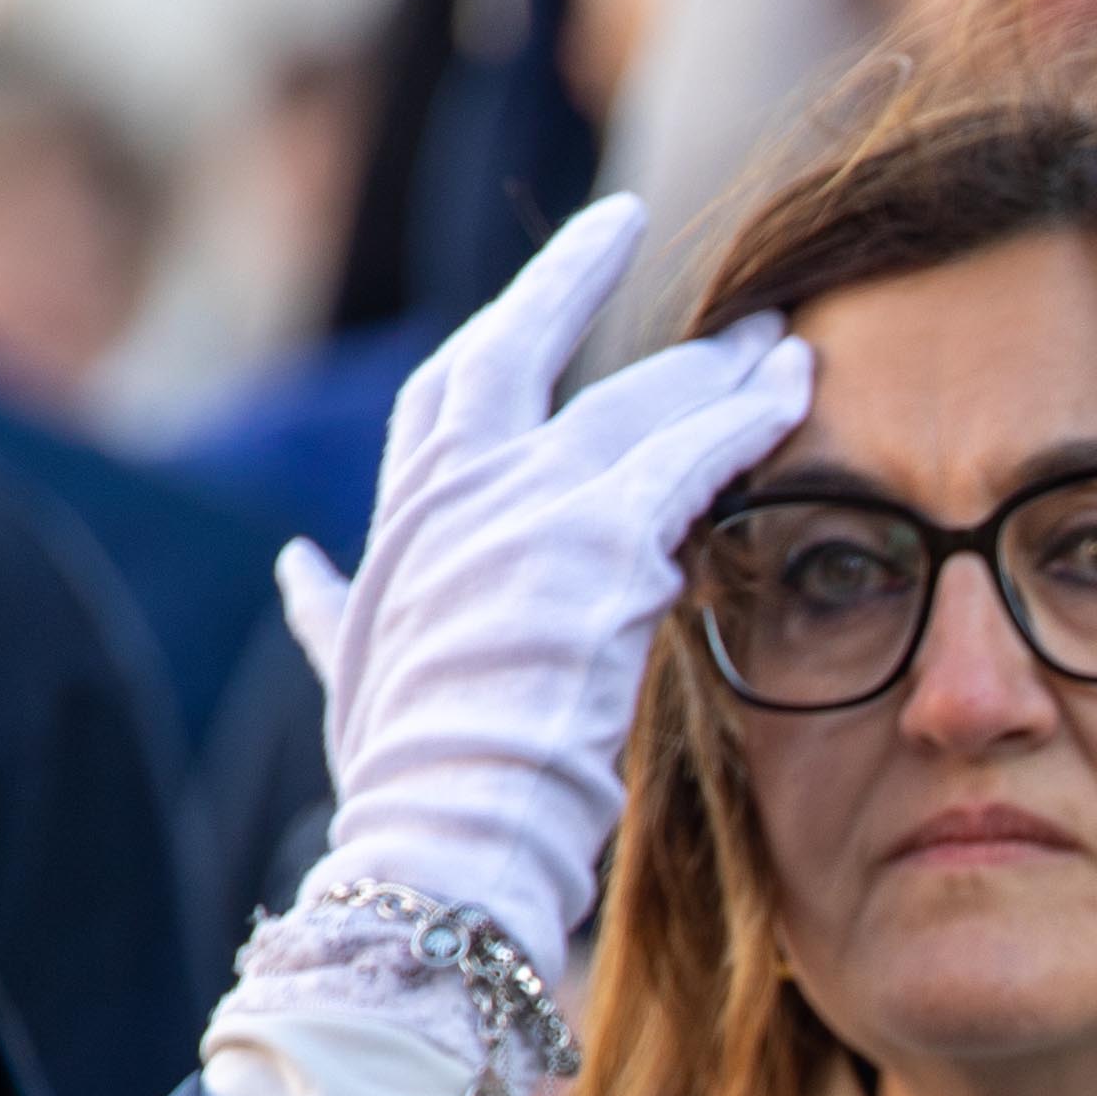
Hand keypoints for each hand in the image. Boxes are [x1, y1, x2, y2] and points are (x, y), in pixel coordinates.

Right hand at [273, 192, 814, 963]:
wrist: (441, 834)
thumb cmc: (404, 778)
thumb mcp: (351, 677)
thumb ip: (329, 608)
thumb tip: (299, 565)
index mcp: (403, 516)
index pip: (453, 388)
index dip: (512, 321)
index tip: (563, 273)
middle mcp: (458, 489)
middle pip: (544, 355)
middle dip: (603, 296)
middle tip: (667, 261)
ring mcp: (525, 507)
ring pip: (638, 405)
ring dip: (718, 373)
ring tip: (785, 344)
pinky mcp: (599, 544)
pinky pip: (693, 460)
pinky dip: (747, 424)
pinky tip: (797, 394)